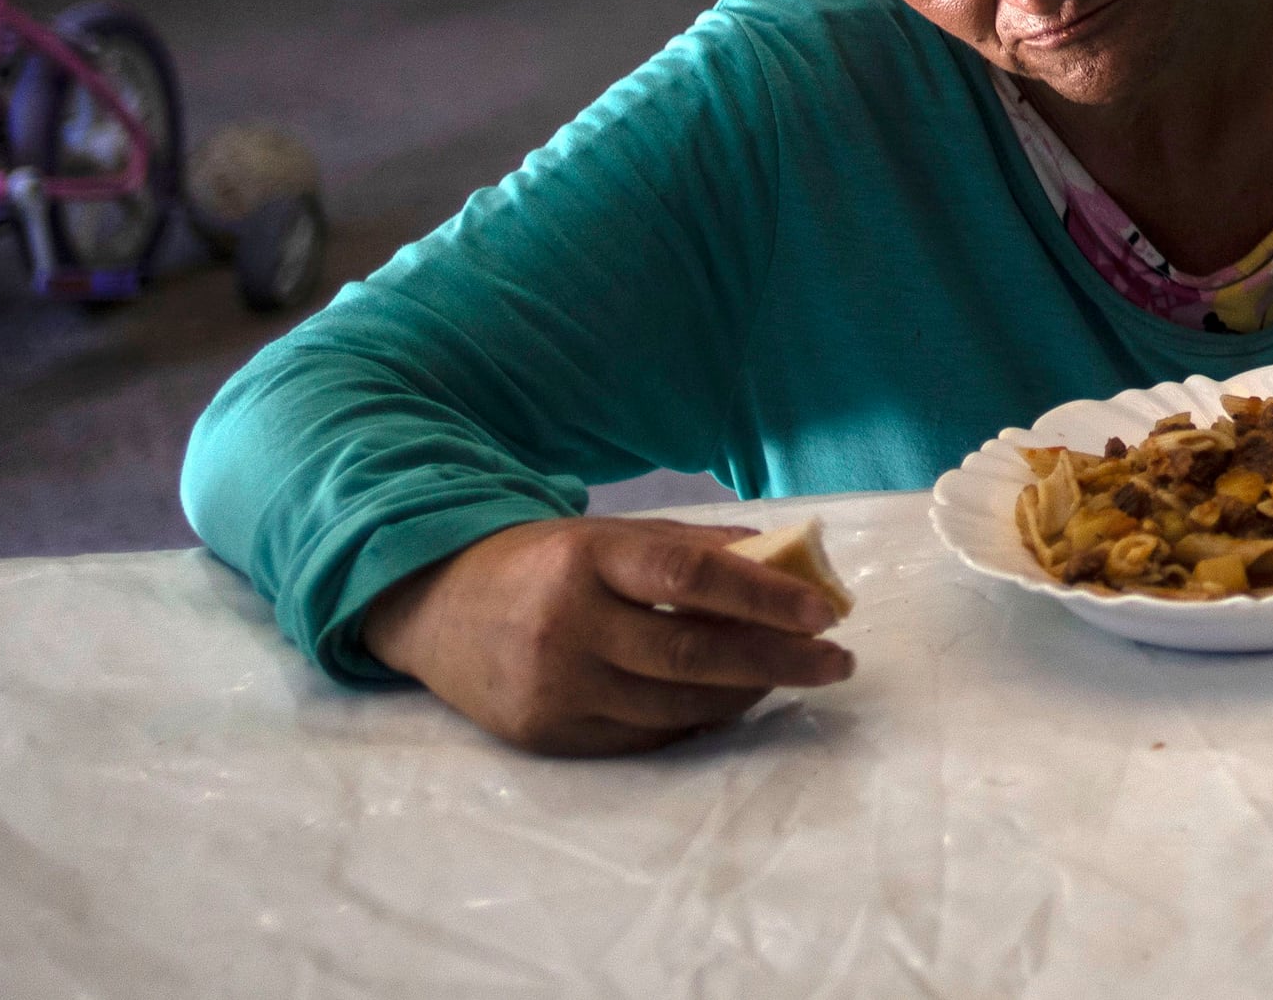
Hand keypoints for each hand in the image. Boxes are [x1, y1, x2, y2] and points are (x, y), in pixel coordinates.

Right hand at [362, 514, 855, 756]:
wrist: (435, 608)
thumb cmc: (544, 564)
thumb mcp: (612, 535)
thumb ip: (698, 547)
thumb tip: (794, 563)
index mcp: (589, 558)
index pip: (691, 576)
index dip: (765, 595)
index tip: (825, 611)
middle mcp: (567, 625)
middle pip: (692, 652)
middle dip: (778, 659)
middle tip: (836, 661)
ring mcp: (553, 687)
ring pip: (675, 703)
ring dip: (747, 694)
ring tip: (790, 676)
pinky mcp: (545, 735)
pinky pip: (644, 737)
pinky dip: (698, 720)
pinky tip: (732, 702)